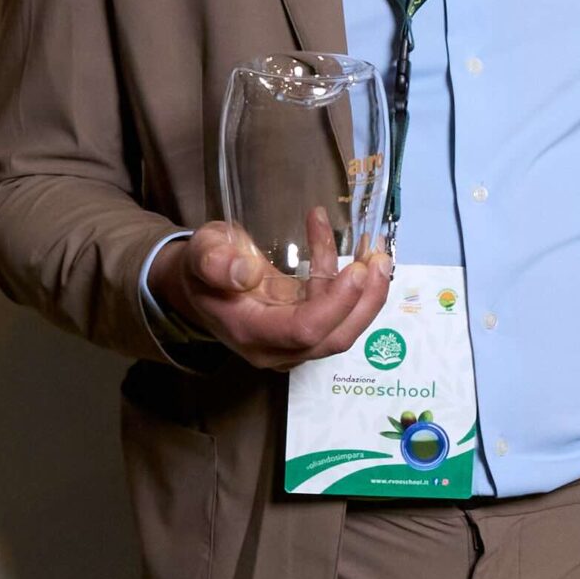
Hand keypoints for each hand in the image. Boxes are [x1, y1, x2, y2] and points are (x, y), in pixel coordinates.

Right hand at [150, 210, 391, 370]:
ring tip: (374, 247)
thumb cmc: (202, 267)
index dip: (336, 304)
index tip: (357, 269)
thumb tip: (245, 272)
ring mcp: (293, 340)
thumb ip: (215, 261)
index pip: (304, 330)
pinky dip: (343, 273)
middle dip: (365, 301)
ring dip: (365, 289)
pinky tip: (331, 232)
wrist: (199, 283)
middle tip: (380, 259)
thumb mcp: (201, 254)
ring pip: (342, 326)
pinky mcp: (306, 325)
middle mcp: (276, 346)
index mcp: (251, 332)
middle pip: (334, 337)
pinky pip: (334, 306)